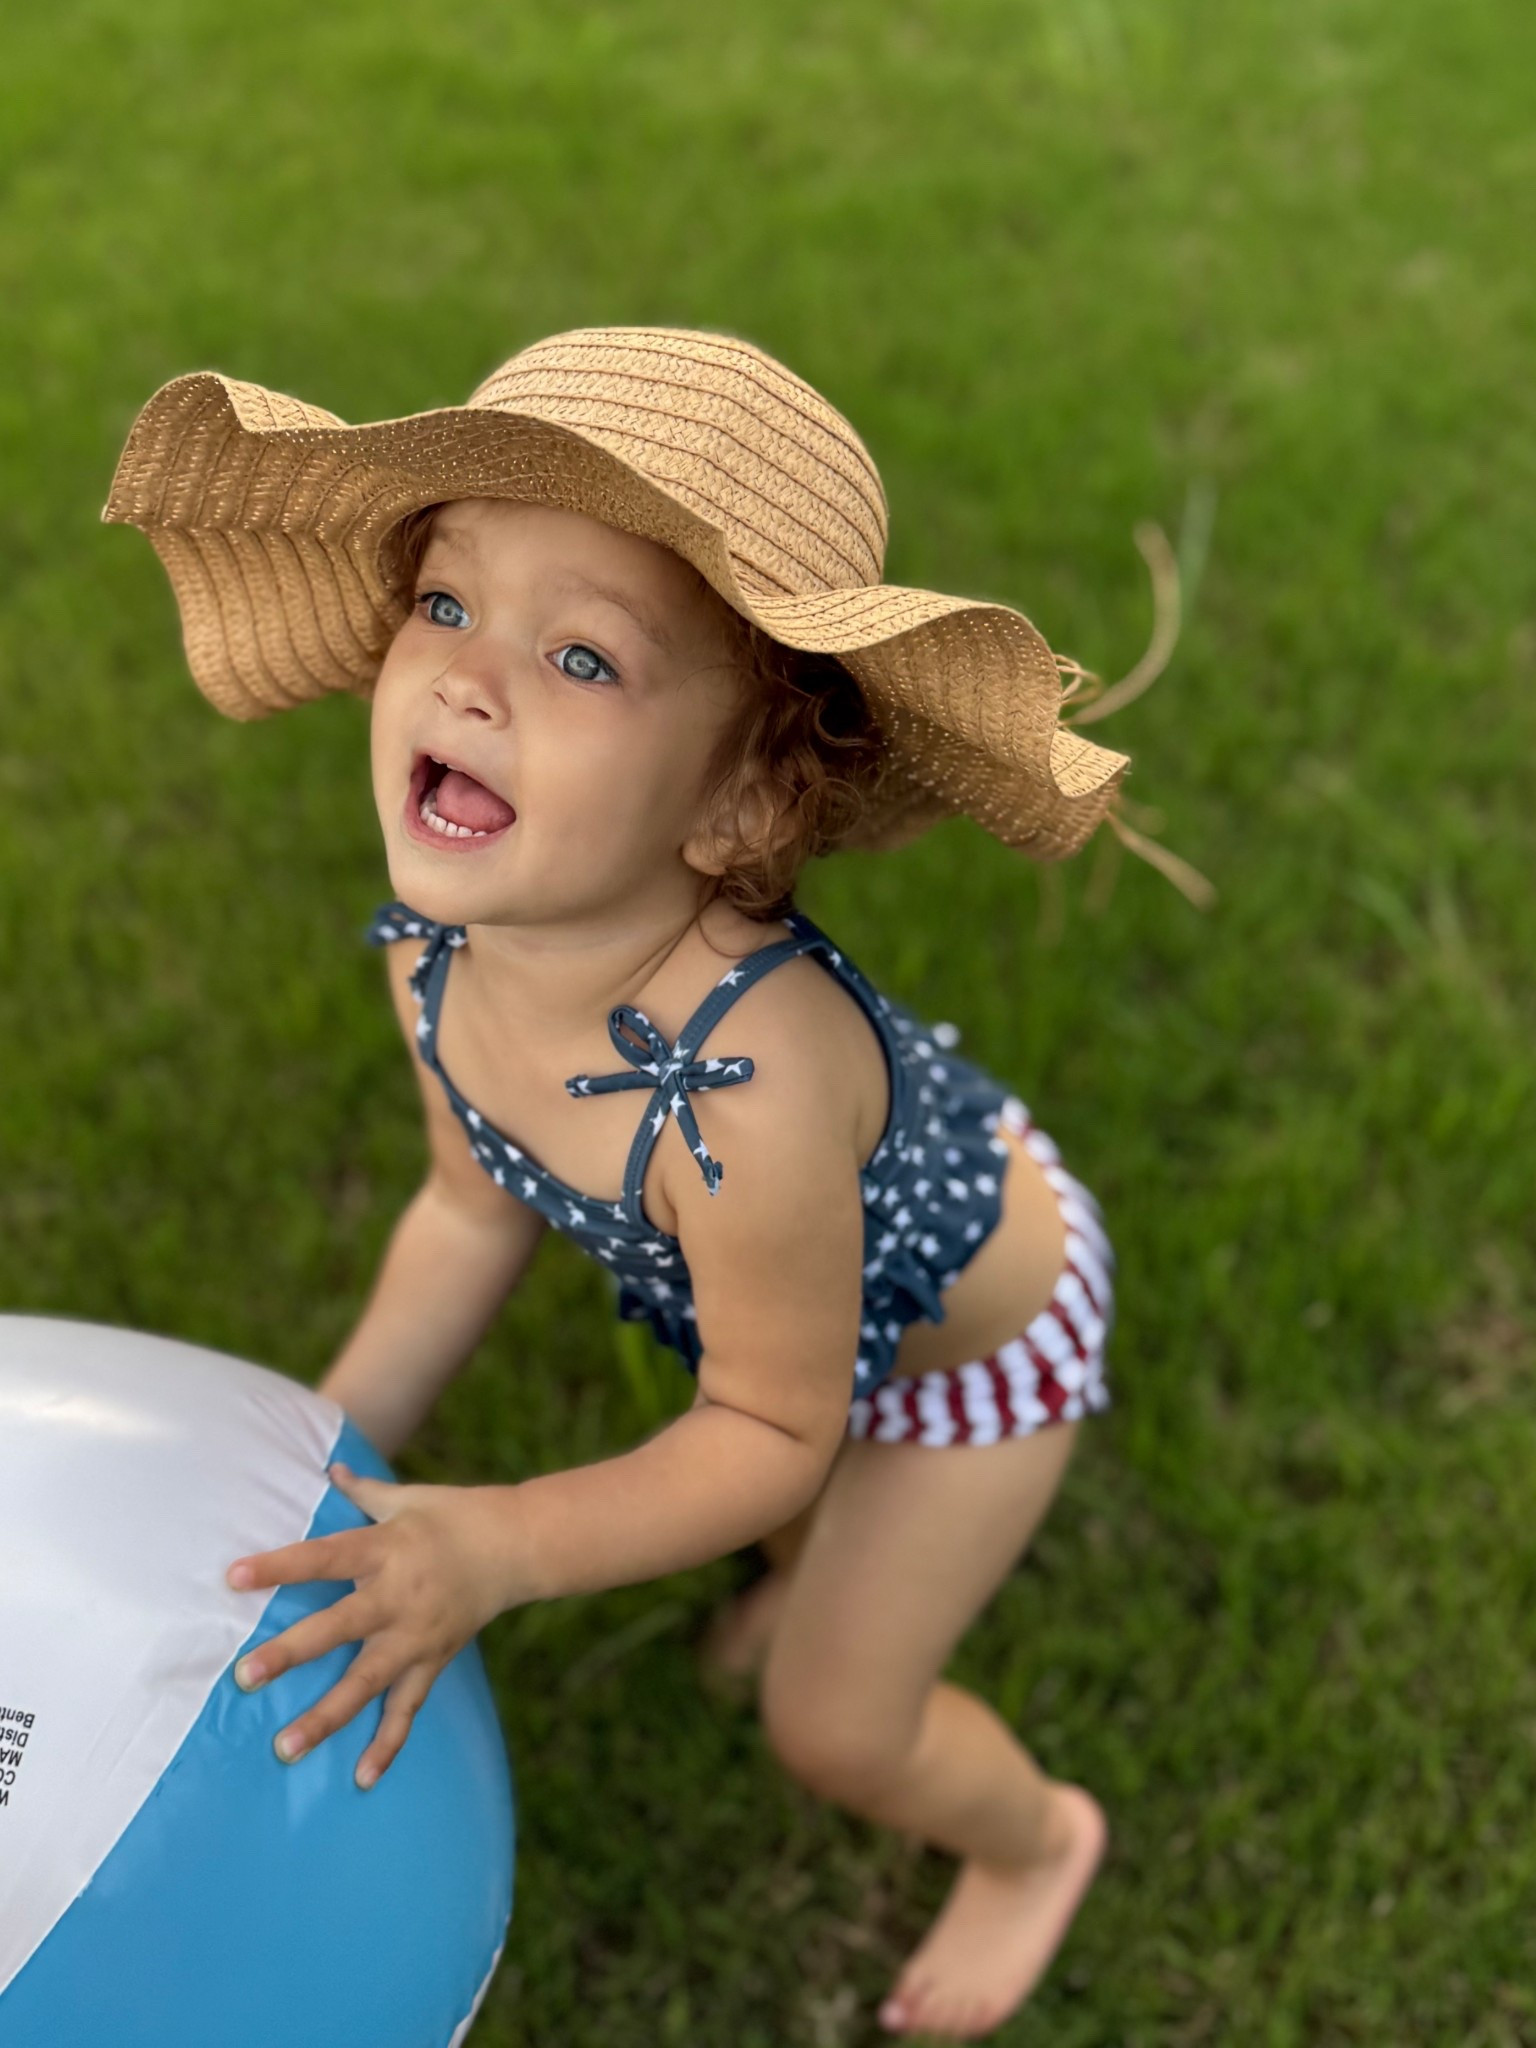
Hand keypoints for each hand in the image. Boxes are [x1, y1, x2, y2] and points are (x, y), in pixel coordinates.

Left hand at [225, 1463, 529, 1787]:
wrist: (517, 1546)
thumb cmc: (455, 1515)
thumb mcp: (407, 1497)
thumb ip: (362, 1492)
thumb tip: (328, 1469)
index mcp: (386, 1549)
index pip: (323, 1557)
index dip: (278, 1566)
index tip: (233, 1577)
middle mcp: (398, 1597)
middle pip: (338, 1627)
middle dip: (291, 1653)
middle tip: (245, 1676)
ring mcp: (416, 1636)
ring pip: (366, 1682)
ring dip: (326, 1716)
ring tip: (285, 1747)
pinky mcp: (433, 1661)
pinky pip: (407, 1710)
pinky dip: (387, 1745)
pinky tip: (361, 1778)